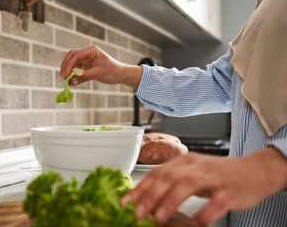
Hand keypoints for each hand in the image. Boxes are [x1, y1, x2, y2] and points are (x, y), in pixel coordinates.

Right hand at [60, 45, 142, 88]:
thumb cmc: (113, 71)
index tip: (65, 75)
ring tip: (64, 78)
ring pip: (73, 61)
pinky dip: (72, 72)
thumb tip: (71, 81)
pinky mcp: (87, 65)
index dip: (69, 65)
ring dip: (68, 68)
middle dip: (66, 65)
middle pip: (72, 56)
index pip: (77, 56)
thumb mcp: (99, 74)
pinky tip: (70, 78)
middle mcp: (88, 53)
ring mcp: (87, 59)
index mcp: (92, 51)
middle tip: (62, 76)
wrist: (120, 74)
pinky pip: (76, 67)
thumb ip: (85, 77)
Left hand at [121, 147, 286, 226]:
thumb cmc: (220, 174)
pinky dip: (205, 213)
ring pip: (189, 185)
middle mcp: (198, 166)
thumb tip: (149, 197)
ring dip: (171, 201)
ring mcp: (214, 178)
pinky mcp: (230, 191)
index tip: (127, 201)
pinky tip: (196, 224)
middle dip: (150, 195)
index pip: (158, 172)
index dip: (141, 186)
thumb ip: (174, 181)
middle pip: (170, 177)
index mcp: (186, 162)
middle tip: (137, 212)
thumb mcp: (195, 172)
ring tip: (158, 217)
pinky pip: (217, 202)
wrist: (256, 170)